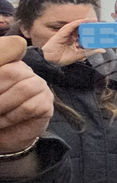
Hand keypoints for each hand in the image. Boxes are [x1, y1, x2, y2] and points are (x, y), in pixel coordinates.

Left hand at [0, 37, 53, 154]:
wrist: (2, 135)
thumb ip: (0, 74)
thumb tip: (14, 46)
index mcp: (8, 62)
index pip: (7, 49)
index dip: (0, 58)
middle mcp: (25, 71)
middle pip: (12, 72)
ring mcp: (39, 86)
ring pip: (24, 89)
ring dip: (2, 106)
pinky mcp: (46, 103)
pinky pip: (30, 107)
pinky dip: (12, 117)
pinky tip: (4, 121)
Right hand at [40, 19, 100, 65]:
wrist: (51, 61)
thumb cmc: (63, 58)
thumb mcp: (80, 55)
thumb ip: (91, 51)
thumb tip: (103, 50)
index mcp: (75, 41)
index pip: (84, 34)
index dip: (90, 30)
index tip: (98, 27)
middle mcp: (70, 37)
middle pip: (80, 28)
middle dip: (87, 24)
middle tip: (95, 20)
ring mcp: (65, 35)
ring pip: (75, 27)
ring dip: (82, 22)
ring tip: (89, 19)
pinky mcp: (60, 35)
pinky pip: (67, 28)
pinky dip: (73, 24)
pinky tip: (79, 22)